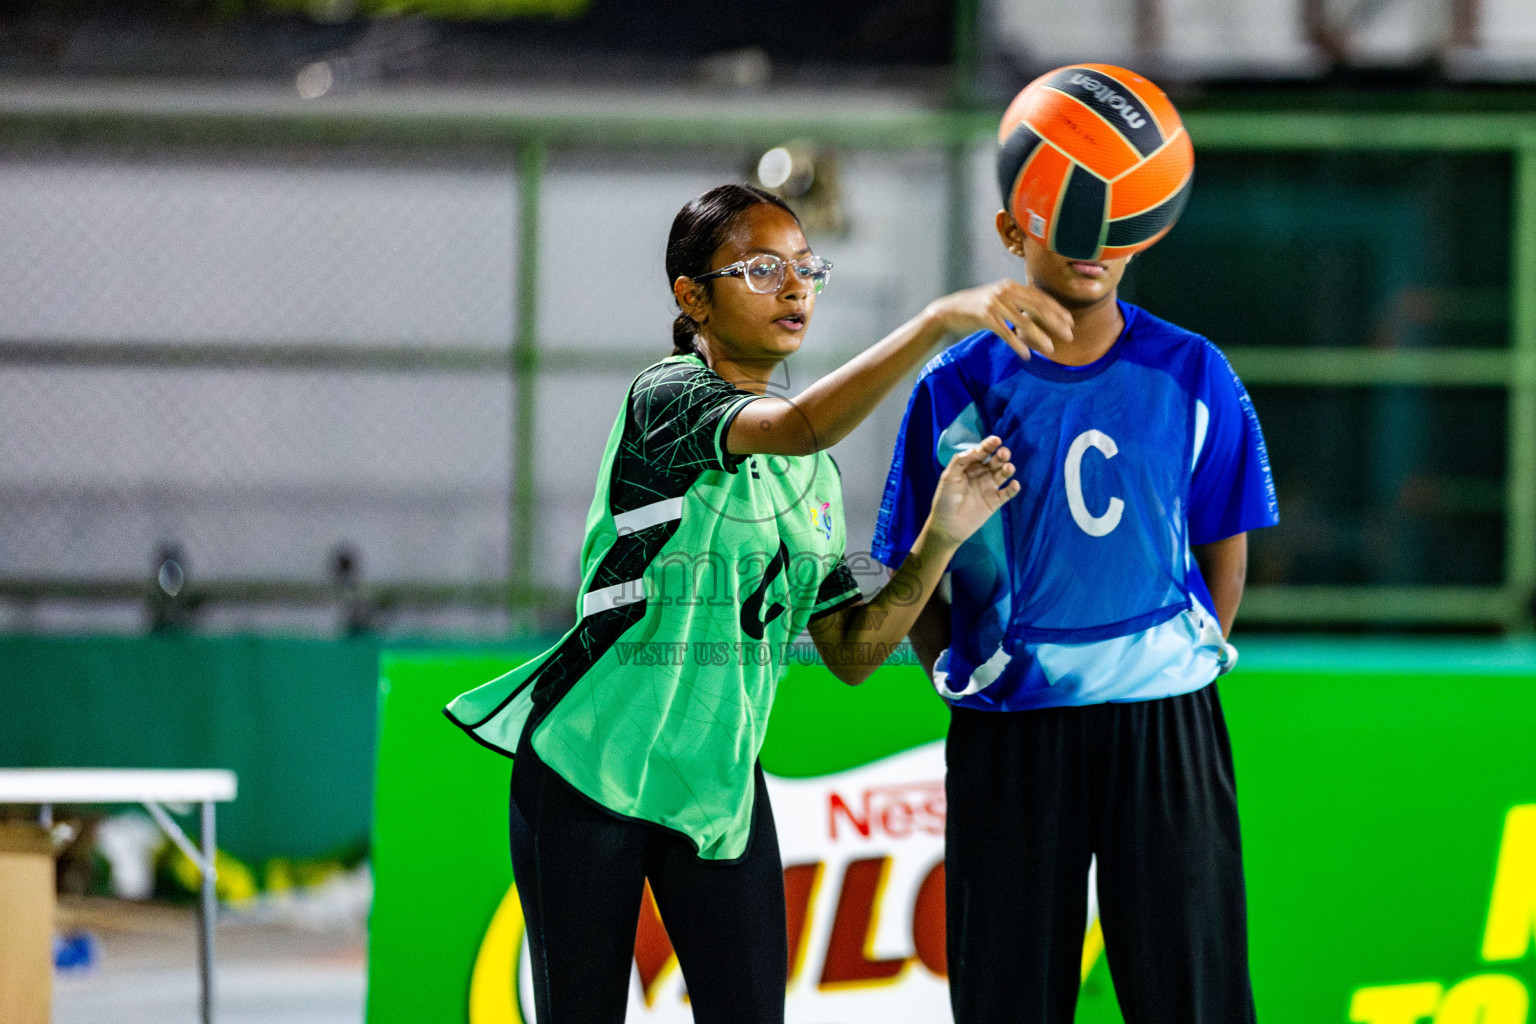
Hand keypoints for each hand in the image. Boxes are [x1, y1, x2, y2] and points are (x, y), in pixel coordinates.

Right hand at [925, 279, 1072, 359]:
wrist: (948, 311)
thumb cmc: (975, 308)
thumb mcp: (998, 299)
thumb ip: (1016, 302)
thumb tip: (1037, 312)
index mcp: (1011, 286)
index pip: (1040, 297)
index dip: (1057, 309)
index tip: (1070, 321)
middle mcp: (1005, 291)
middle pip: (1037, 307)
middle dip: (1055, 322)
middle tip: (1069, 335)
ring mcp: (994, 303)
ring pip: (1023, 321)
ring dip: (1039, 336)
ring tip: (1051, 348)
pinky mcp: (984, 316)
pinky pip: (1005, 332)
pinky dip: (1017, 344)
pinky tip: (1026, 354)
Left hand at [926, 435, 1020, 547]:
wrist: (947, 526)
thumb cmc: (944, 500)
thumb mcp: (948, 477)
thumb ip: (960, 461)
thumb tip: (975, 450)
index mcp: (970, 466)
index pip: (982, 452)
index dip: (989, 445)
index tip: (995, 440)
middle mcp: (982, 474)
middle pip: (995, 461)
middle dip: (1001, 455)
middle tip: (1003, 454)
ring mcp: (990, 487)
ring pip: (1003, 474)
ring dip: (1008, 469)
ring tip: (1008, 468)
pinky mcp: (995, 501)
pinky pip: (1008, 493)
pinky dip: (1013, 488)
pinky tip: (1014, 484)